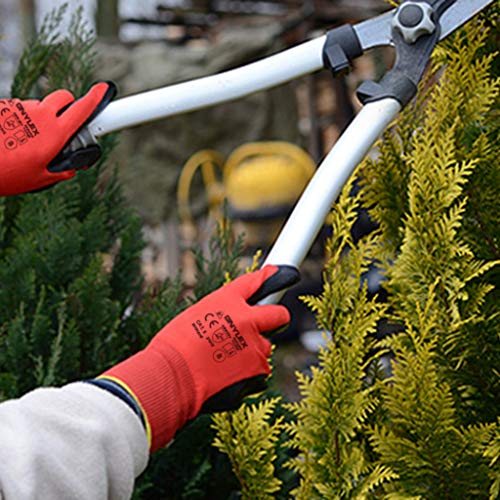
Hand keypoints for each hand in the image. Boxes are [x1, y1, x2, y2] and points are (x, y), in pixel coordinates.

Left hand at [0, 81, 115, 195]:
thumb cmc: (6, 174)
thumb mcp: (40, 179)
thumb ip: (62, 171)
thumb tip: (72, 168)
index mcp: (55, 133)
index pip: (82, 109)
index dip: (96, 97)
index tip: (104, 88)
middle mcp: (40, 115)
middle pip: (64, 98)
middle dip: (69, 106)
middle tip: (65, 123)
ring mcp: (20, 108)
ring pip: (40, 105)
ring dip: (42, 117)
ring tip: (28, 140)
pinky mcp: (4, 106)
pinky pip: (20, 109)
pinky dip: (22, 120)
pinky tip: (11, 138)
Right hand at [101, 265, 298, 451]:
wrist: (170, 378)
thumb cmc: (174, 347)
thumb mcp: (194, 316)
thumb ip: (221, 313)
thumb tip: (234, 315)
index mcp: (228, 300)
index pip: (256, 282)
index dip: (271, 277)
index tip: (285, 274)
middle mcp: (248, 320)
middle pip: (279, 315)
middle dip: (274, 319)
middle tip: (258, 328)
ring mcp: (256, 347)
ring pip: (264, 348)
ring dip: (251, 354)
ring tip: (221, 363)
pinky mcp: (259, 372)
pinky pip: (258, 372)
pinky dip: (246, 376)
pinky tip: (223, 378)